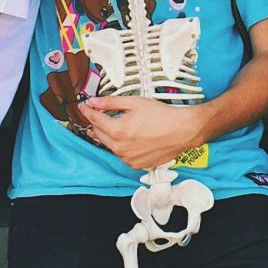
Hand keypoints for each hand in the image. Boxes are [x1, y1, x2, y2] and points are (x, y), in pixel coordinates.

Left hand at [74, 96, 210, 170]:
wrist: (182, 130)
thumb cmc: (162, 115)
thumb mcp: (134, 102)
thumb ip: (110, 102)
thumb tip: (93, 102)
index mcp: (117, 131)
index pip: (94, 119)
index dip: (88, 110)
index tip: (85, 106)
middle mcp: (120, 148)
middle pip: (99, 134)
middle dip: (98, 123)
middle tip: (100, 113)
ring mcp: (127, 158)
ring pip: (110, 145)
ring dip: (111, 135)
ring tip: (122, 125)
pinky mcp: (135, 164)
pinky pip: (122, 154)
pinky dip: (122, 146)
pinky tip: (132, 137)